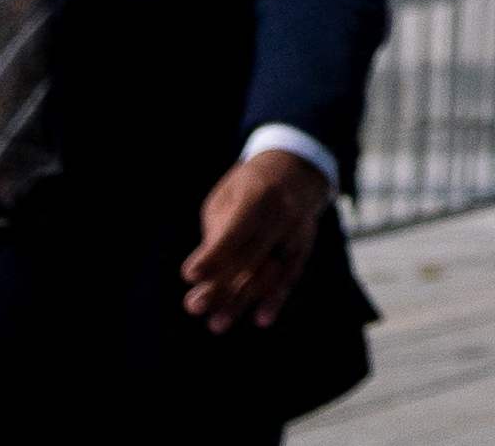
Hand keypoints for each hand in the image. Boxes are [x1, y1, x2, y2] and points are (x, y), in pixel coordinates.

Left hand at [183, 146, 333, 330]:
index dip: (214, 254)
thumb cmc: (248, 187)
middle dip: (221, 285)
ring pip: (270, 273)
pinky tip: (261, 319)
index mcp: (259, 196)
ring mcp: (296, 232)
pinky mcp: (304, 246)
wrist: (298, 169)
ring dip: (243, 300)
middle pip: (250, 257)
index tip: (190, 275)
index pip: (235, 231)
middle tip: (194, 307)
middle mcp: (282, 215)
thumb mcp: (228, 199)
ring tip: (217, 324)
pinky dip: (276, 298)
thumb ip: (218, 234)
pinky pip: (291, 276)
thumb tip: (204, 279)